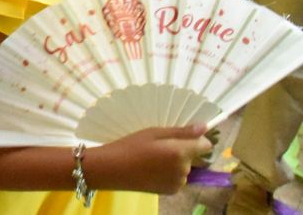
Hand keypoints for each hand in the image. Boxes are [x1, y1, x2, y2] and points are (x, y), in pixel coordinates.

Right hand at [92, 124, 209, 194]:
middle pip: (192, 156)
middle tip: (157, 147)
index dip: (196, 139)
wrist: (113, 169)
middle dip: (181, 151)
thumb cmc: (130, 145)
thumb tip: (205, 127)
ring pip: (184, 168)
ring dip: (175, 163)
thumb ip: (181, 132)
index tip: (180, 136)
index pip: (205, 145)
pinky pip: (177, 178)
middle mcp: (184, 169)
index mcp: (181, 152)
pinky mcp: (171, 191)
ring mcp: (179, 182)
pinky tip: (152, 170)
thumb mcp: (154, 132)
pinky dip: (169, 174)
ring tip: (153, 159)